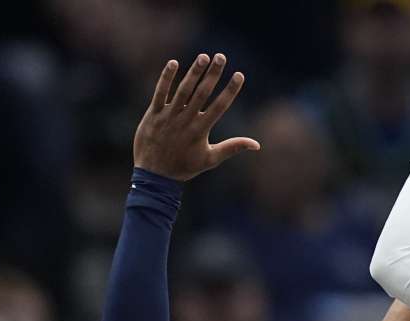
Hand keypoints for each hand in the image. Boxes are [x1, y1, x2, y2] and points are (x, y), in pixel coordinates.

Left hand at [133, 53, 259, 179]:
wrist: (154, 176)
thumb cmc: (184, 167)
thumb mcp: (210, 159)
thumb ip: (232, 147)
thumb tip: (256, 145)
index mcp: (200, 130)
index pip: (219, 106)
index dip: (230, 90)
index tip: (239, 75)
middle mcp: (185, 121)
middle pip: (202, 93)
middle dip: (213, 74)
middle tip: (221, 56)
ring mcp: (168, 116)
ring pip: (183, 90)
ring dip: (194, 72)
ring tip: (203, 57)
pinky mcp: (153, 114)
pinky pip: (160, 92)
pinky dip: (166, 78)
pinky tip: (174, 63)